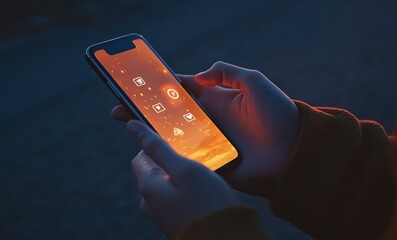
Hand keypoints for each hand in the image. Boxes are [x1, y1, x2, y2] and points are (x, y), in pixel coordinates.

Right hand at [112, 62, 298, 197]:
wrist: (293, 152)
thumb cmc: (278, 114)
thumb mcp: (255, 83)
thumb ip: (227, 72)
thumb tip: (196, 76)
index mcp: (215, 100)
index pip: (181, 91)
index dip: (159, 87)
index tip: (137, 84)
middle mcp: (207, 120)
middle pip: (169, 114)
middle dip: (144, 110)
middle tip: (119, 108)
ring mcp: (206, 142)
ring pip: (172, 136)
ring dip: (149, 131)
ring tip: (125, 125)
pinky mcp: (210, 162)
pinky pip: (184, 158)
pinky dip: (166, 154)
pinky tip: (146, 150)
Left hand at [127, 120, 238, 237]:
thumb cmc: (207, 203)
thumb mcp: (185, 168)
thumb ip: (158, 147)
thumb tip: (132, 126)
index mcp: (148, 186)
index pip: (140, 157)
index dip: (157, 147)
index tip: (178, 143)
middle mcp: (149, 203)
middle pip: (154, 172)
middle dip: (172, 162)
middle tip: (195, 159)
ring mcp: (162, 215)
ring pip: (166, 186)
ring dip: (180, 177)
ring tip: (202, 176)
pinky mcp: (174, 223)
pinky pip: (175, 200)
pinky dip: (186, 192)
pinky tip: (203, 192)